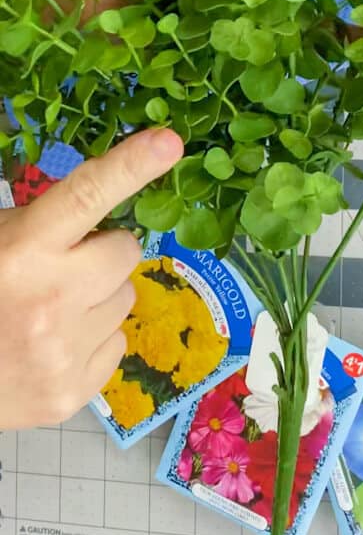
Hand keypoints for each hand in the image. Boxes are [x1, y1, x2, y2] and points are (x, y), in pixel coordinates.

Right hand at [0, 127, 182, 429]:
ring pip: (125, 298)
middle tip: (63, 267)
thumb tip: (103, 198)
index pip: (85, 196)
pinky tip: (53, 345)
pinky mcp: (73, 392)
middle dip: (102, 252)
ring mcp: (63, 352)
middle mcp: (49, 299)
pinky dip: (92, 340)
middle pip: (124, 251)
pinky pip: (116, 343)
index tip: (169, 142)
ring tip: (50, 311)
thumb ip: (42, 223)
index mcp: (22, 252)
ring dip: (97, 297)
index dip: (130, 166)